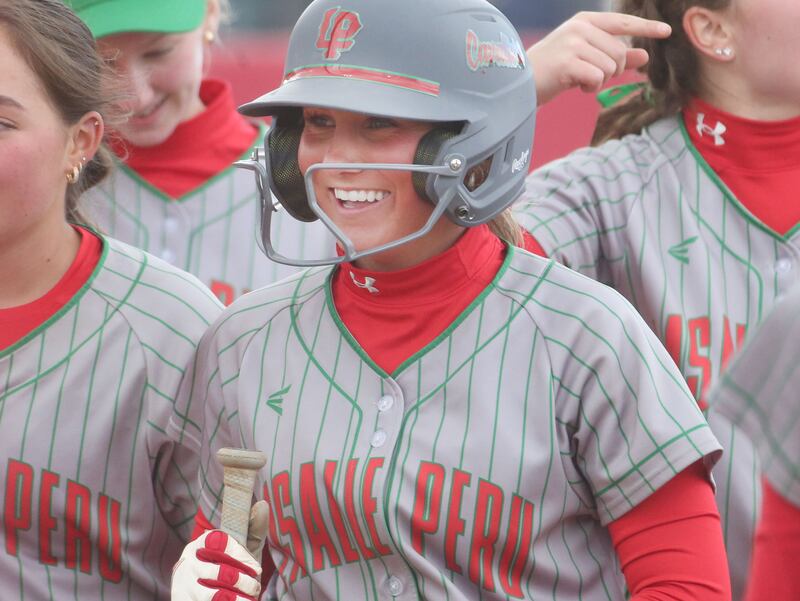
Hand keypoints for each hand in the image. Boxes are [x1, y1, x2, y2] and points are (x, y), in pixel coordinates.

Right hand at [172, 501, 270, 600]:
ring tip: (250, 598)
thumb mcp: (239, 552)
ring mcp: (184, 584)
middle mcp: (189, 561)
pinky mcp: (184, 600)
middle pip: (220, 571)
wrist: (201, 598)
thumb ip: (252, 531)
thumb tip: (263, 504)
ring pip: (216, 594)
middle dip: (244, 582)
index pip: (220, 542)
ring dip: (239, 598)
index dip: (241, 555)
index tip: (256, 568)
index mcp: (201, 543)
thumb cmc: (226, 571)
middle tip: (255, 587)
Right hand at [526, 12, 670, 105]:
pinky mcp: (568, 62)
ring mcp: (574, 43)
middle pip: (620, 52)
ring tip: (579, 80)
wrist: (519, 82)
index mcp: (585, 21)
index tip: (666, 32)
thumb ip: (614, 55)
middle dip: (613, 70)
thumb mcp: (586, 59)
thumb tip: (645, 56)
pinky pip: (598, 78)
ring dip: (600, 81)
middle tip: (593, 77)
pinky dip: (590, 88)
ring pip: (610, 67)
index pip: (622, 22)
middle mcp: (580, 28)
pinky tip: (575, 86)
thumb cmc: (552, 70)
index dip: (645, 28)